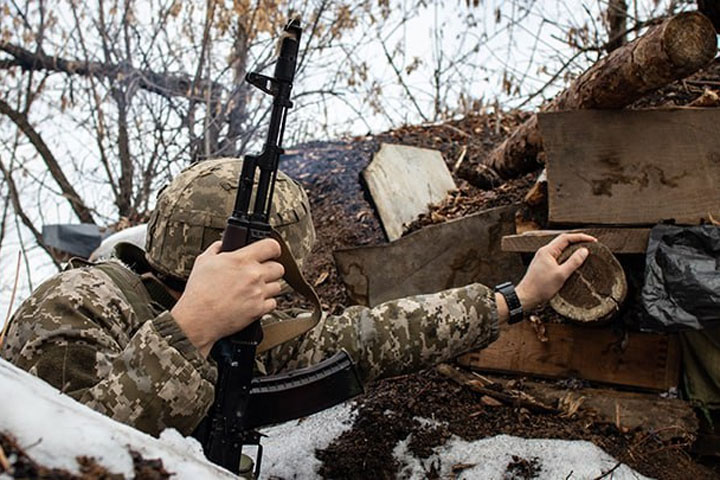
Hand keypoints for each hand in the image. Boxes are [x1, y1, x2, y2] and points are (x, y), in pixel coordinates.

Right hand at [171, 238, 284, 356]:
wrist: (198, 318)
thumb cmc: (199, 292)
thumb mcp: (203, 262)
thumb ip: (215, 249)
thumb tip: (221, 245)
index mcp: (241, 260)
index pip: (271, 246)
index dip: (273, 249)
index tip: (271, 252)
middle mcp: (254, 275)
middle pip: (279, 268)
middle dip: (271, 270)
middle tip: (261, 274)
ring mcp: (258, 293)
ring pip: (278, 286)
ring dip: (269, 287)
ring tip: (254, 290)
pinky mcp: (259, 309)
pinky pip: (273, 303)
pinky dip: (266, 303)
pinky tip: (253, 302)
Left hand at [515, 233, 596, 310]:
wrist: (526, 297)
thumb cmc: (541, 287)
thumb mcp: (561, 274)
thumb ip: (573, 262)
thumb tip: (584, 251)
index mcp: (547, 251)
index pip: (566, 238)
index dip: (580, 237)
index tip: (593, 240)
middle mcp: (544, 252)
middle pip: (563, 241)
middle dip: (577, 241)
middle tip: (591, 244)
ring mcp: (543, 259)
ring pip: (560, 249)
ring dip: (572, 249)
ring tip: (584, 252)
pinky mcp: (543, 266)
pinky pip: (557, 257)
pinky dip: (567, 257)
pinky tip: (573, 263)